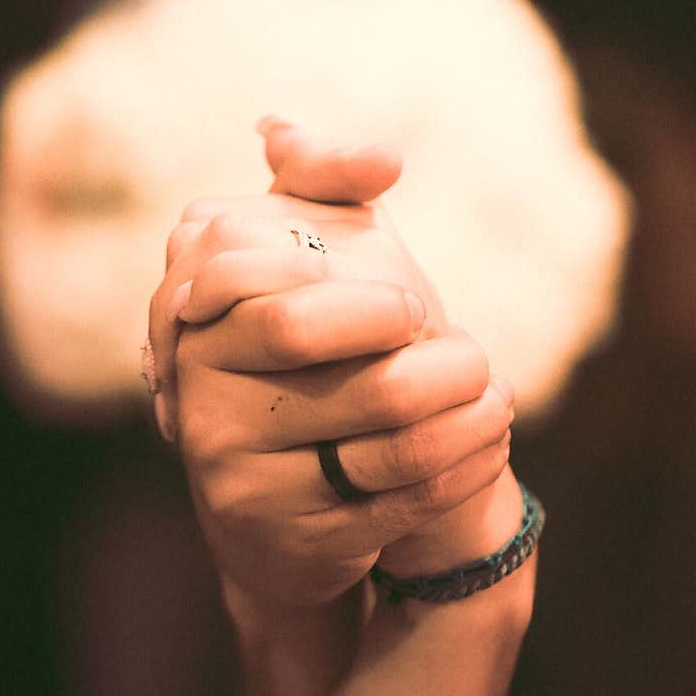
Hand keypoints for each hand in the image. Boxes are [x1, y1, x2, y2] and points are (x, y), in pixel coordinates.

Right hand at [148, 204, 512, 609]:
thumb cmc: (297, 358)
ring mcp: (246, 480)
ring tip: (495, 388)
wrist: (273, 503)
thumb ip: (321, 183)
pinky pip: (409, 499)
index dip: (357, 300)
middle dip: (431, 360)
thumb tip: (383, 156)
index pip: (273, 300)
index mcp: (201, 330)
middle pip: (345, 371)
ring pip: (394, 443)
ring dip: (470, 410)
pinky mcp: (298, 538)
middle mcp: (206, 406)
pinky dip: (468, 462)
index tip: (410, 303)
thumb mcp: (294, 263)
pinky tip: (489, 435)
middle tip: (469, 350)